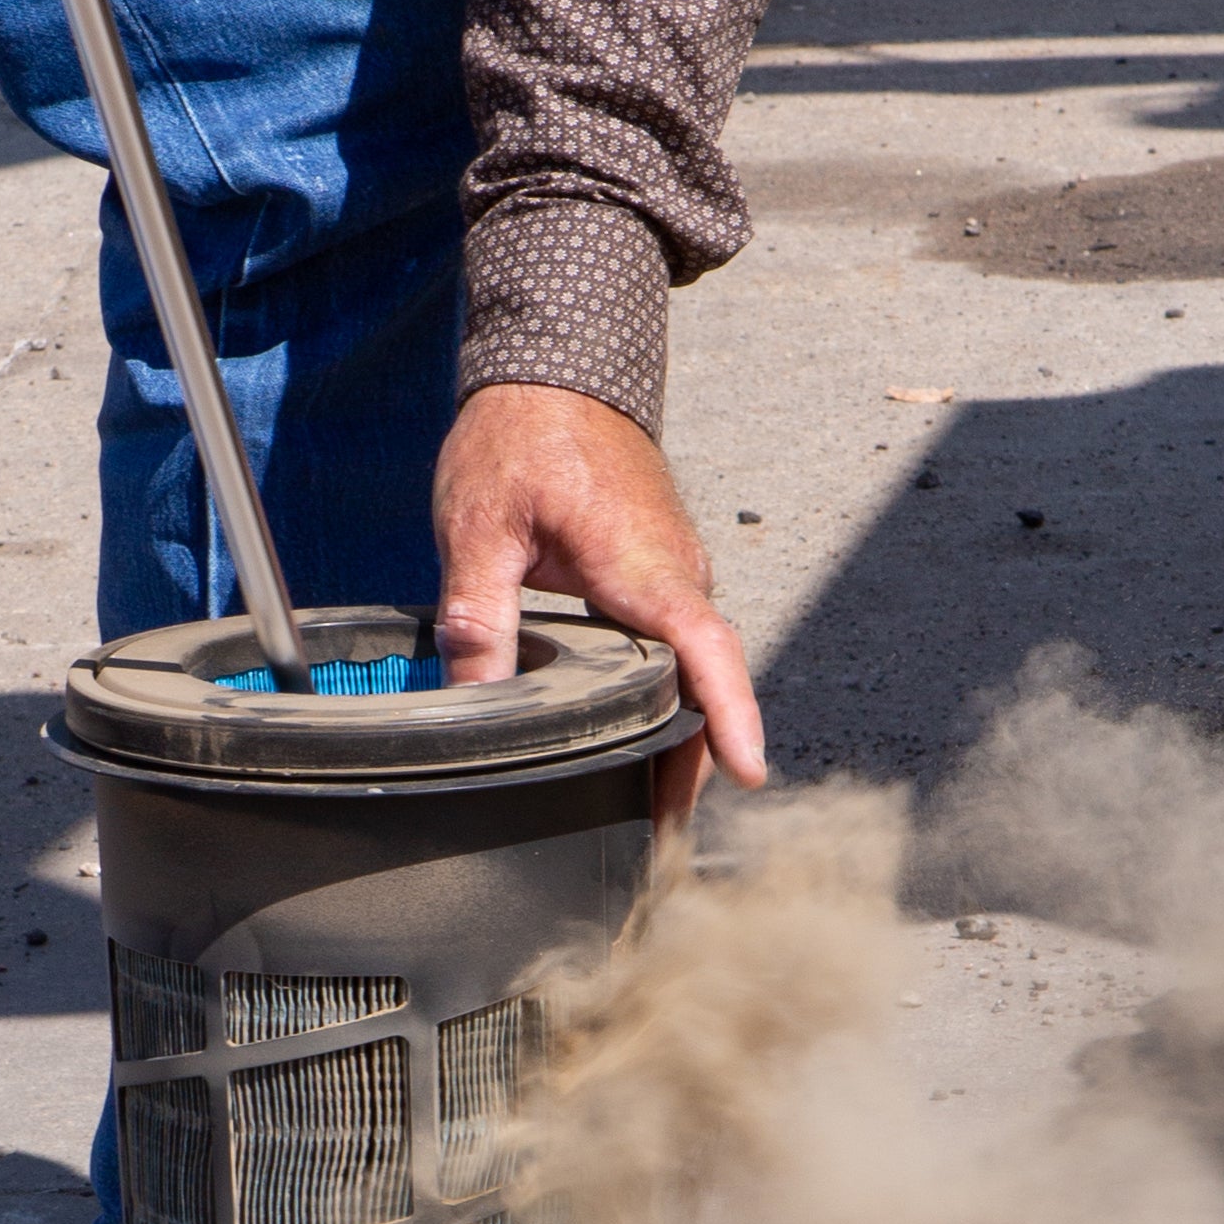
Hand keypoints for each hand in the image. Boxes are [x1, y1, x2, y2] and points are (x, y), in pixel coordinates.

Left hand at [432, 385, 765, 825]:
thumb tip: (472, 702)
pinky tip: (636, 744)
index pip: (706, 648)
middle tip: (660, 851)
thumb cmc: (520, 437)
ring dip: (679, 737)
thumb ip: (478, 617)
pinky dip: (669, 700)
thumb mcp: (479, 528)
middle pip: (702, 683)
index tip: (751, 773)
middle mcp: (676, 573)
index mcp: (642, 563)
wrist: (553, 372)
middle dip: (692, 764)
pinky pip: (676, 648)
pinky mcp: (659, 574)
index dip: (731, 713)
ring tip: (651, 819)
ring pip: (691, 670)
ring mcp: (674, 574)